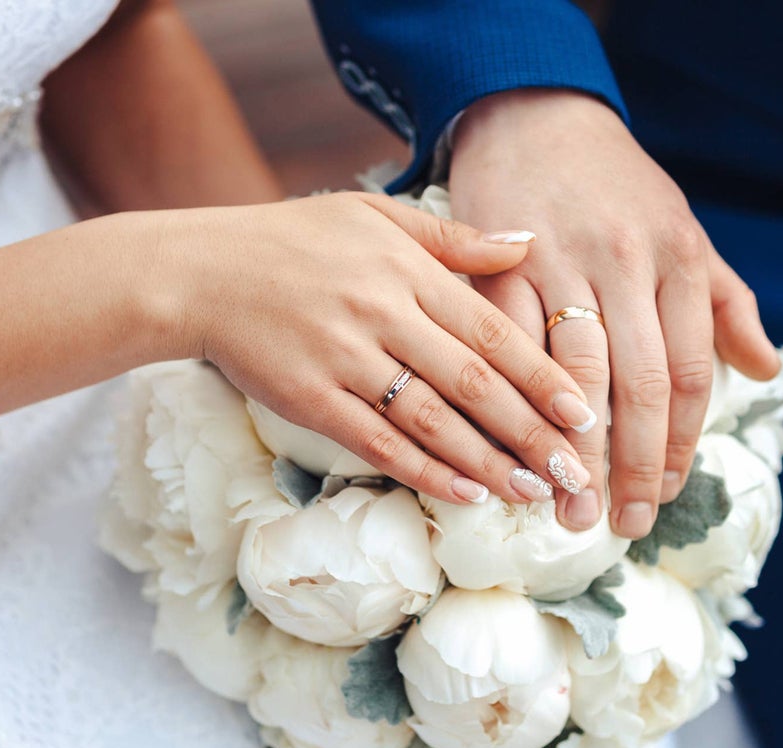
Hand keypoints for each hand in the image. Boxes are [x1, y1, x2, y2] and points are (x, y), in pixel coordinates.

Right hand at [161, 192, 597, 504]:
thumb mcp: (375, 217)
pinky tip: (465, 494)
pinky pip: (378, 442)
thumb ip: (454, 239)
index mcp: (406, 270)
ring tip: (532, 491)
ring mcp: (344, 359)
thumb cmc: (293, 240)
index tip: (582, 413)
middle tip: (573, 471)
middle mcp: (382, 314)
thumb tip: (527, 244)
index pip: (490, 331)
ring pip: (432, 421)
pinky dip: (425, 471)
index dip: (541, 376)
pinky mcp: (310, 399)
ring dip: (488, 461)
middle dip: (530, 432)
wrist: (200, 272)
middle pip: (473, 383)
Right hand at [449, 90, 779, 537]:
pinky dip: (518, 402)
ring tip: (571, 505)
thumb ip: (727, 304)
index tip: (670, 493)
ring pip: (576, 374)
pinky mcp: (502, 265)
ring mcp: (562, 263)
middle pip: (639, 384)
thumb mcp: (684, 232)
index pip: (688, 371)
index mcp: (680, 258)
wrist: (536, 117)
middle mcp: (627, 261)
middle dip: (636, 464)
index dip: (682, 443)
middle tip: (626, 523)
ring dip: (574, 449)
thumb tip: (766, 369)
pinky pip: (513, 347)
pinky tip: (519, 446)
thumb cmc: (617, 186)